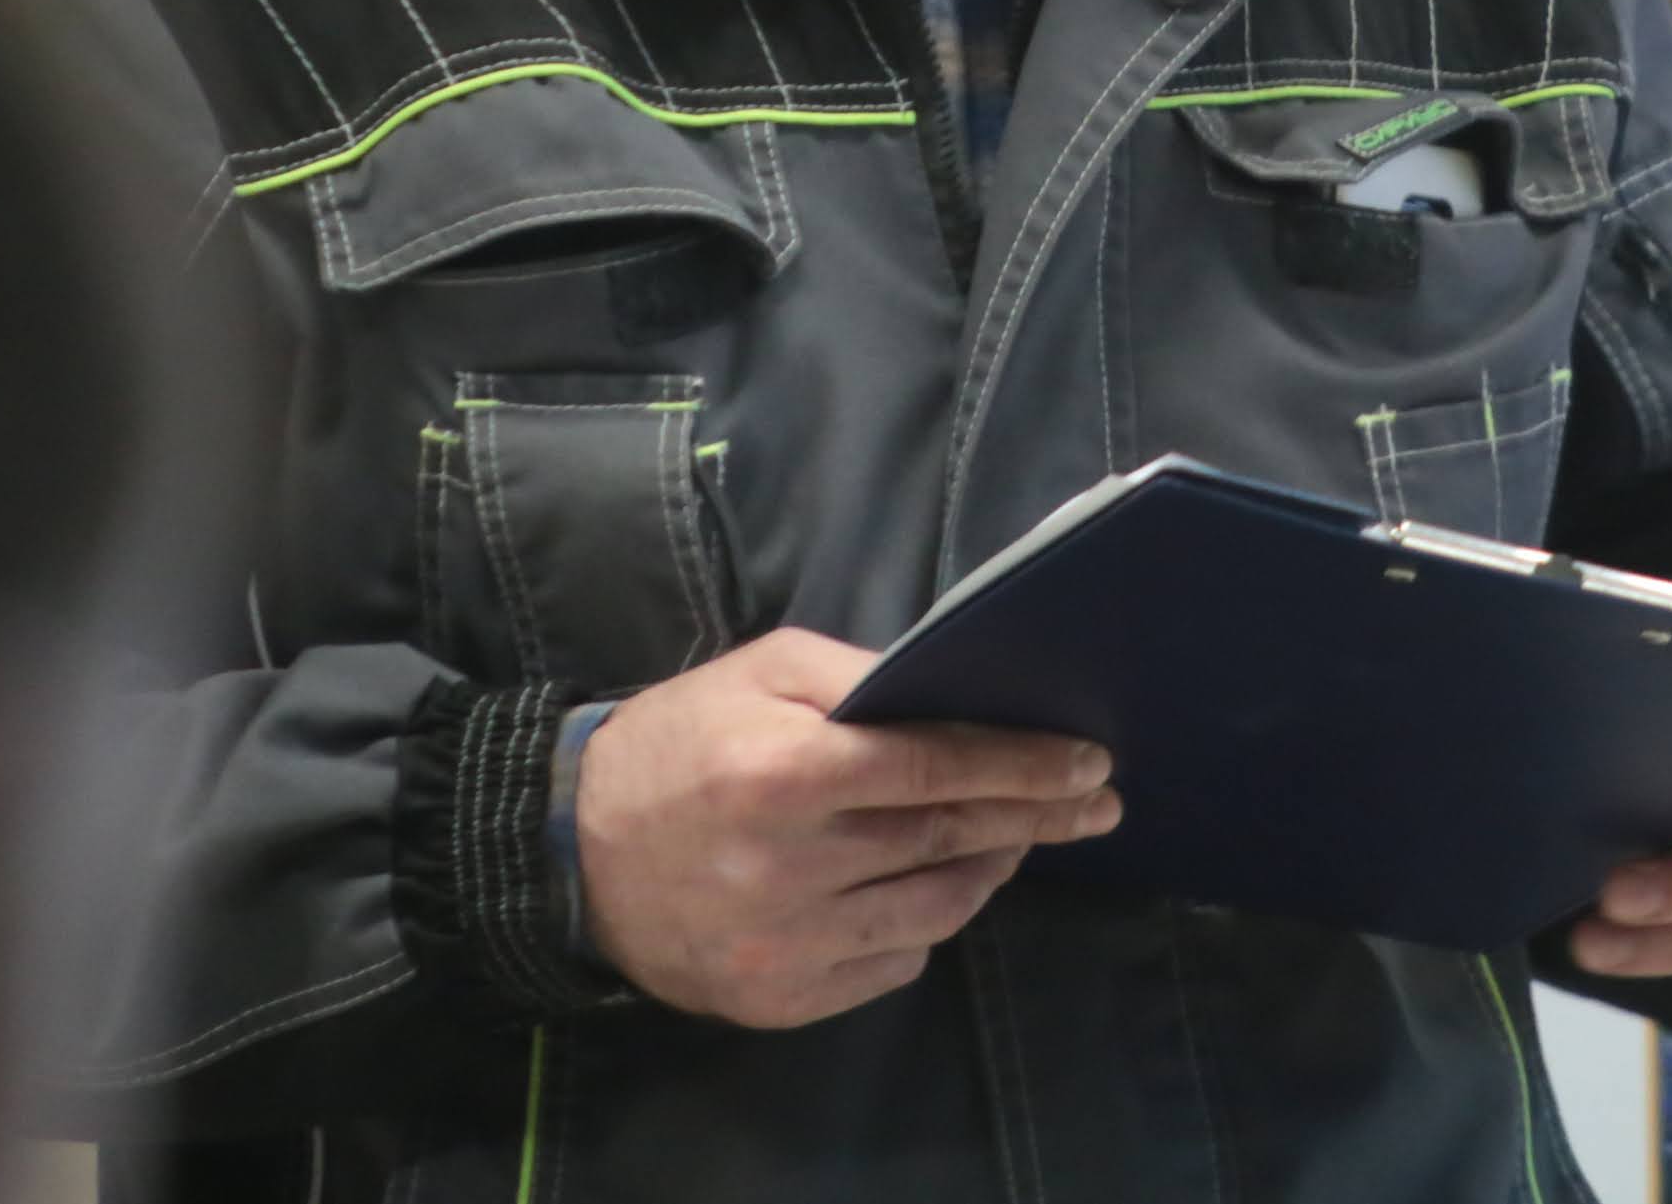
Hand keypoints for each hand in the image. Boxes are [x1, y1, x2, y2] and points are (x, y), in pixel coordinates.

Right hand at [573, 628, 1120, 1028]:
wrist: (575, 853)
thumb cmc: (680, 741)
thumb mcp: (760, 671)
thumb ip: (861, 676)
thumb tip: (956, 697)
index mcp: (781, 772)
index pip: (934, 769)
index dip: (1023, 766)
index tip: (1090, 765)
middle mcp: (787, 867)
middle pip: (948, 841)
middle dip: (1034, 817)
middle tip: (1096, 805)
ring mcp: (785, 946)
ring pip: (936, 911)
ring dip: (988, 869)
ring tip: (1010, 836)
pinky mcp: (780, 999)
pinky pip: (894, 962)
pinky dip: (926, 922)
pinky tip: (927, 886)